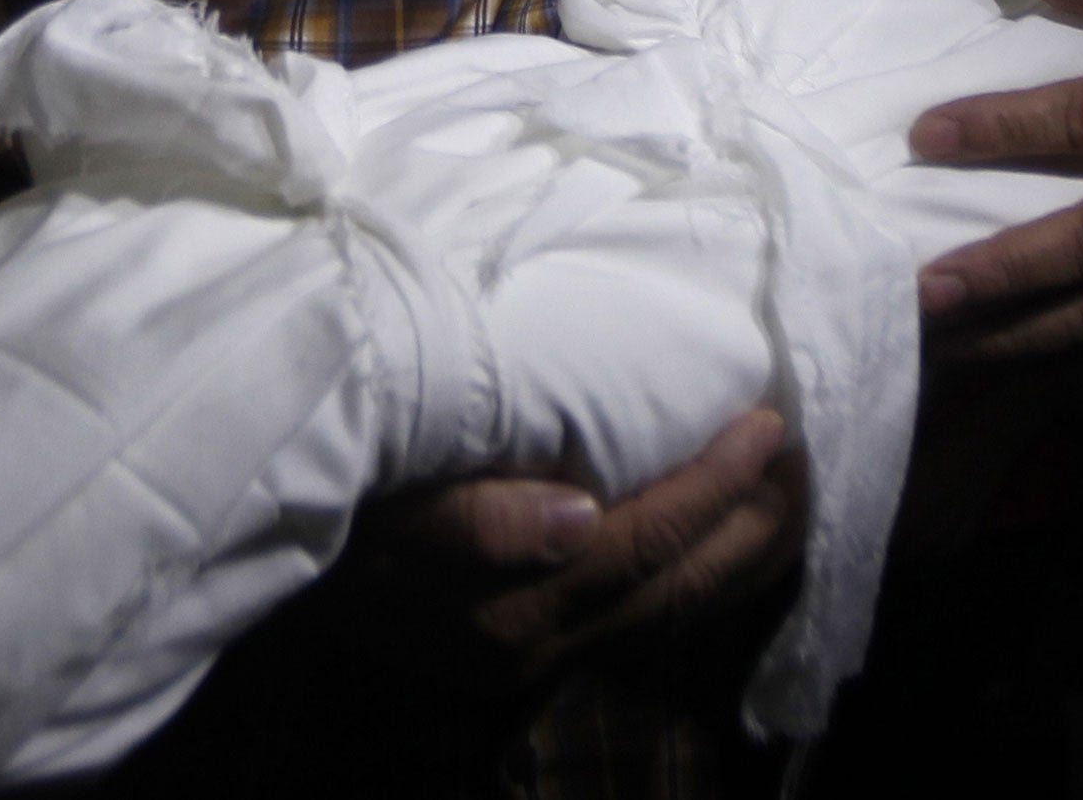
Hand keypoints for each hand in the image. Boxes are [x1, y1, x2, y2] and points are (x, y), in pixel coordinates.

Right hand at [349, 410, 804, 689]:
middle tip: (813, 455)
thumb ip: (479, 520)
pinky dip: (696, 574)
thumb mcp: (386, 501)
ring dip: (739, 553)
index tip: (767, 424)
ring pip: (670, 613)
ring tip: (792, 492)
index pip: (644, 543)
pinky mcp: (526, 652)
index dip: (712, 485)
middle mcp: (534, 647)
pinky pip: (642, 618)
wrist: (269, 538)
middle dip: (753, 524)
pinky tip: (722, 539)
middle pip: (676, 589)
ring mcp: (533, 658)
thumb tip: (582, 519)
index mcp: (509, 608)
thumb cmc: (334, 498)